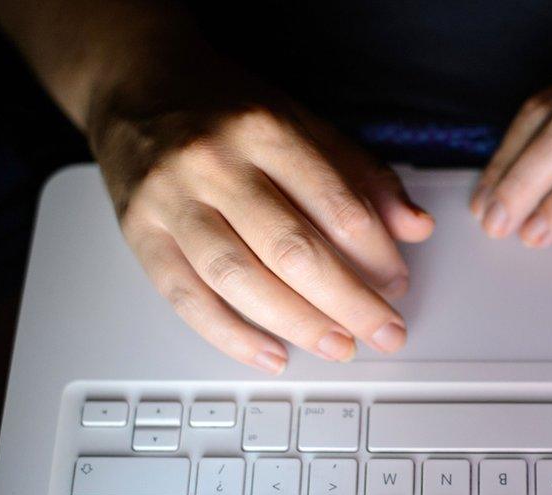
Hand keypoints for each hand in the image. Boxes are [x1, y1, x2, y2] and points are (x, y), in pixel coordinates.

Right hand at [91, 61, 433, 372]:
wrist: (136, 83)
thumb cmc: (227, 108)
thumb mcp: (304, 123)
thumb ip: (363, 175)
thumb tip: (416, 227)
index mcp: (266, 130)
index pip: (337, 205)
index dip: (377, 255)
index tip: (398, 284)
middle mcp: (215, 163)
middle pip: (292, 250)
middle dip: (348, 302)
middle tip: (384, 333)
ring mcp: (171, 200)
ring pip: (240, 278)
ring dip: (297, 324)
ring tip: (338, 346)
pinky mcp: (140, 233)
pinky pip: (185, 297)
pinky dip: (231, 335)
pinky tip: (271, 354)